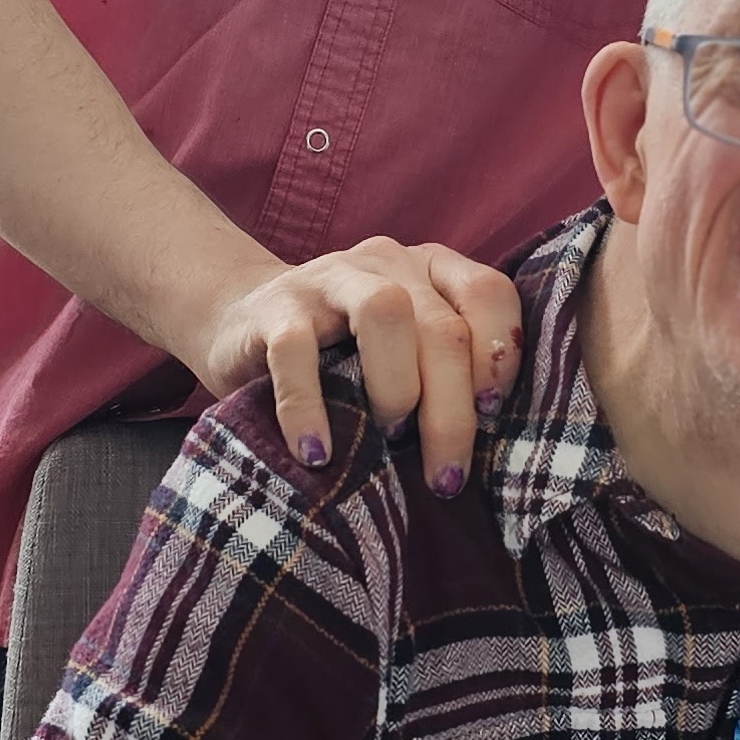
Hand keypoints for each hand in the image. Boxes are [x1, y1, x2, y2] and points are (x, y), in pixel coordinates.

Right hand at [192, 239, 522, 497]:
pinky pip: (297, 353)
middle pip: (443, 326)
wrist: (240, 323)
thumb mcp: (404, 352)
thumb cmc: (342, 354)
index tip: (492, 415)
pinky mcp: (273, 310)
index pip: (489, 294)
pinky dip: (310, 409)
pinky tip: (317, 453)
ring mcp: (329, 279)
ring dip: (396, 390)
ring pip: (385, 312)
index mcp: (431, 269)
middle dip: (452, 412)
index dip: (500, 357)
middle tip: (444, 476)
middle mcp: (387, 263)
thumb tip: (495, 450)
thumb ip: (446, 374)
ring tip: (388, 441)